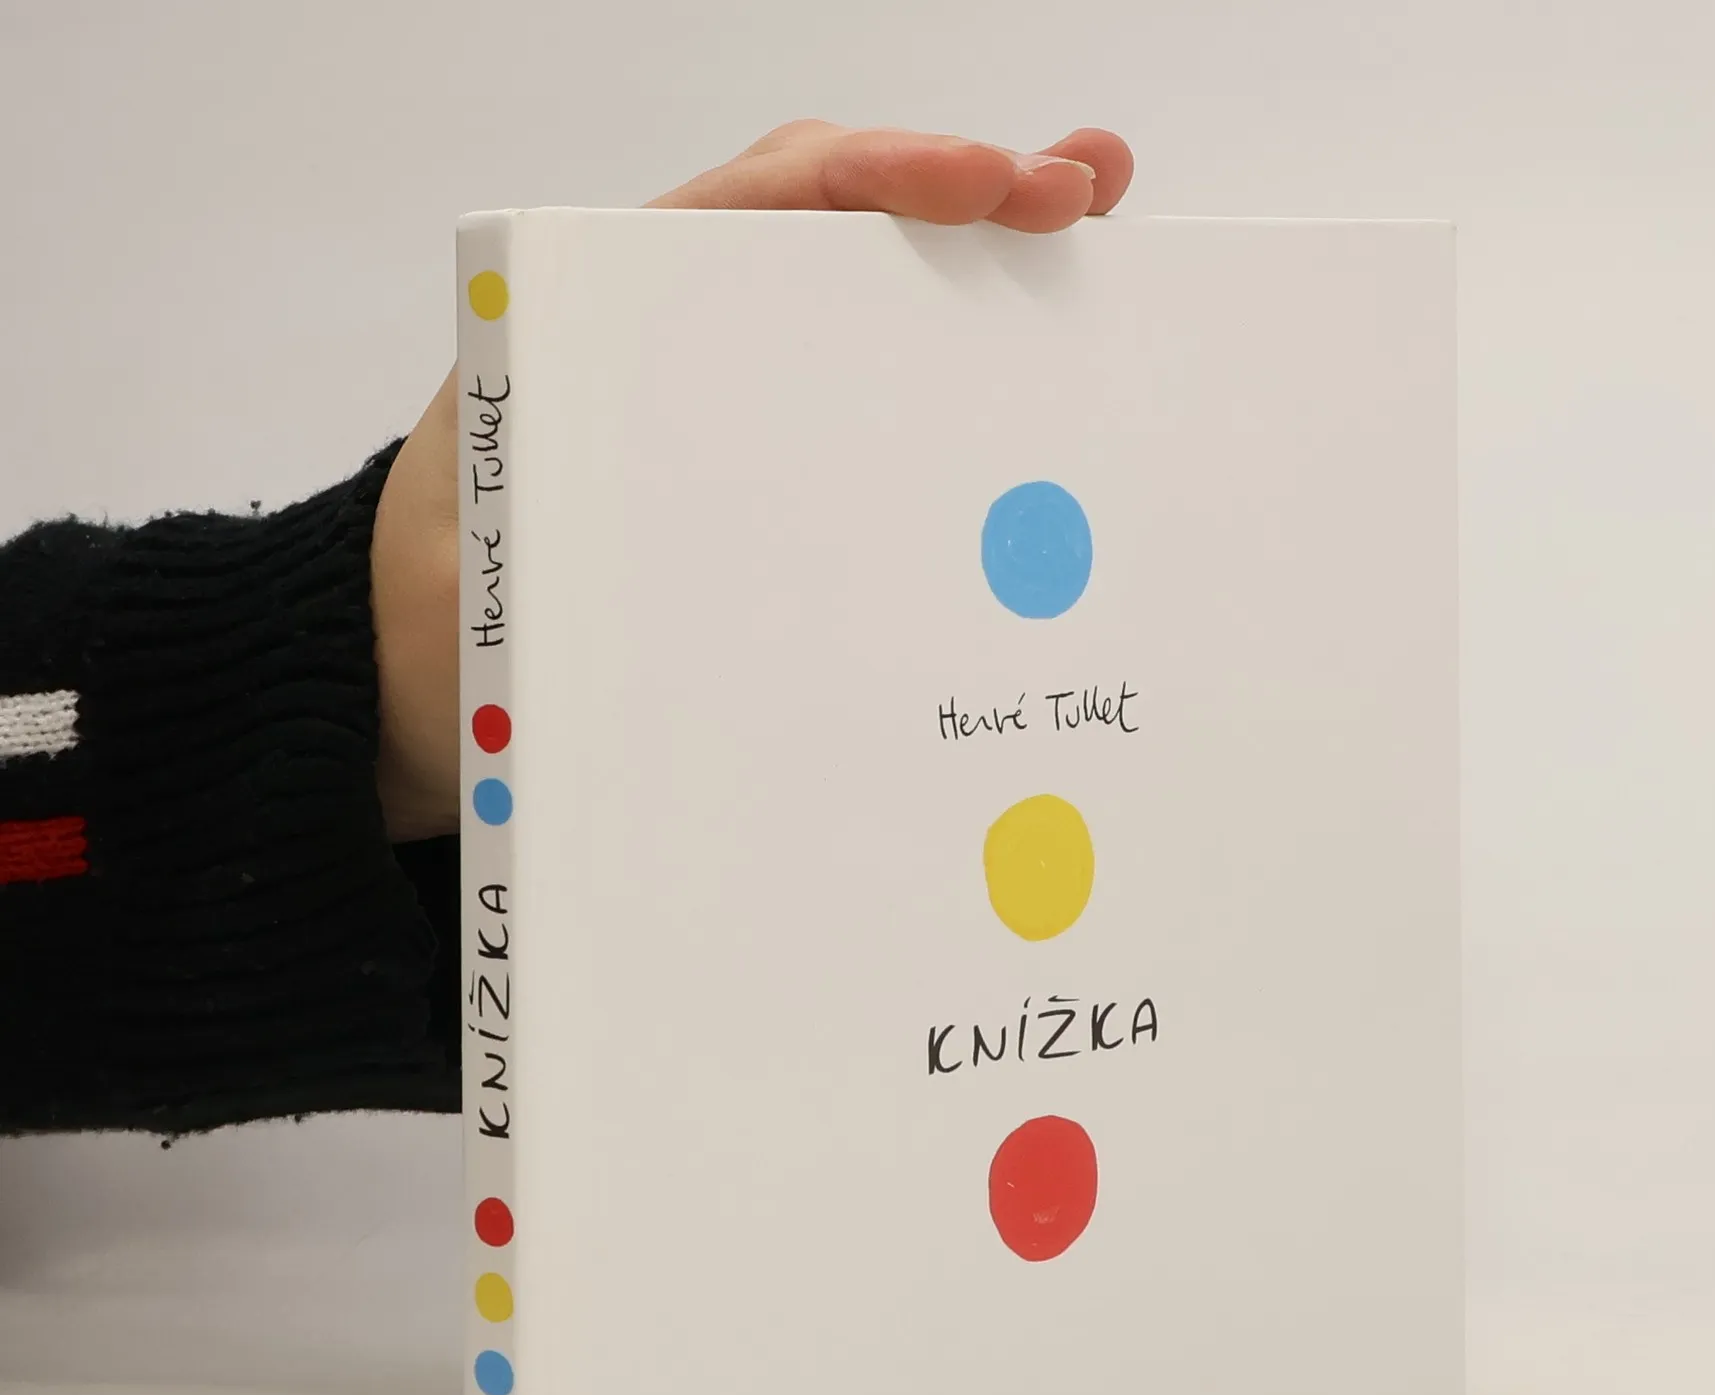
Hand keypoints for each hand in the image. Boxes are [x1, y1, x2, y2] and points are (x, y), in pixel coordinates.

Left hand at [370, 121, 1134, 841]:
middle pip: (843, 234)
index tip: (992, 184)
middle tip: (1090, 192)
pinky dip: (950, 397)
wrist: (412, 694)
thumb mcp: (477, 544)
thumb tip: (650, 521)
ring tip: (1098, 255)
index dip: (886, 174)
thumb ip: (542, 497)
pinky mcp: (761, 487)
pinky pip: (865, 419)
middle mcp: (686, 340)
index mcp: (609, 313)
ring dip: (984, 285)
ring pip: (870, 321)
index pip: (764, 198)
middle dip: (974, 197)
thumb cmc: (440, 617)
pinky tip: (1032, 404)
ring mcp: (733, 412)